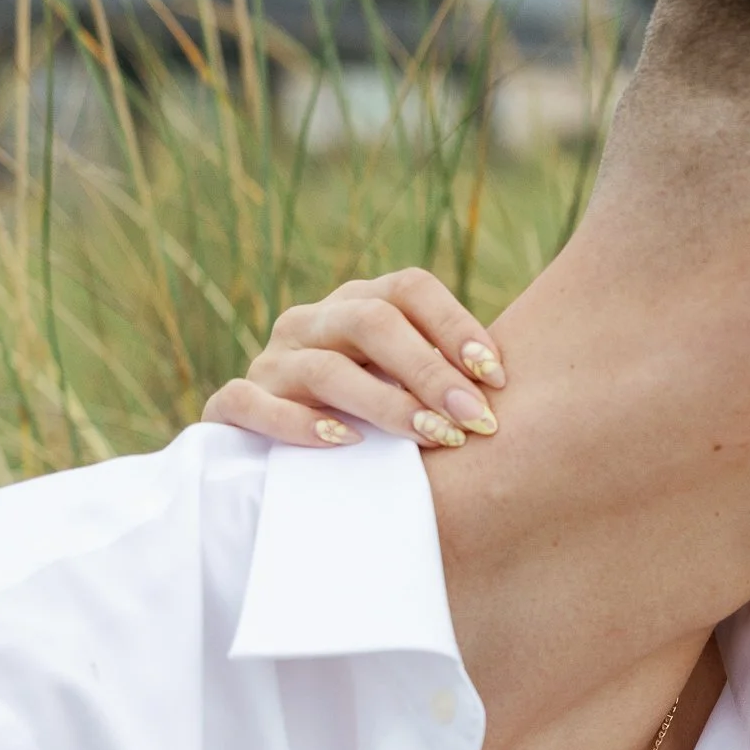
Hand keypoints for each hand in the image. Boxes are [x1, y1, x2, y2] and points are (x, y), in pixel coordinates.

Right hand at [203, 270, 503, 450]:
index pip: (409, 288)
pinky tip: (346, 443)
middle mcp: (312, 321)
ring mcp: (273, 361)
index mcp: (357, 304)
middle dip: (431, 370)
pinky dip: (300, 423)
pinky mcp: (238, 404)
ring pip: (325, 366)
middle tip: (475, 419)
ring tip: (431, 436)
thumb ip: (444, 377)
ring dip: (385, 402)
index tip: (496, 376)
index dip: (455, 325)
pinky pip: (256, 404)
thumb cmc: (368, 425)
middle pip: (372, 321)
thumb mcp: (405, 389)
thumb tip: (511, 387)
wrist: (274, 462)